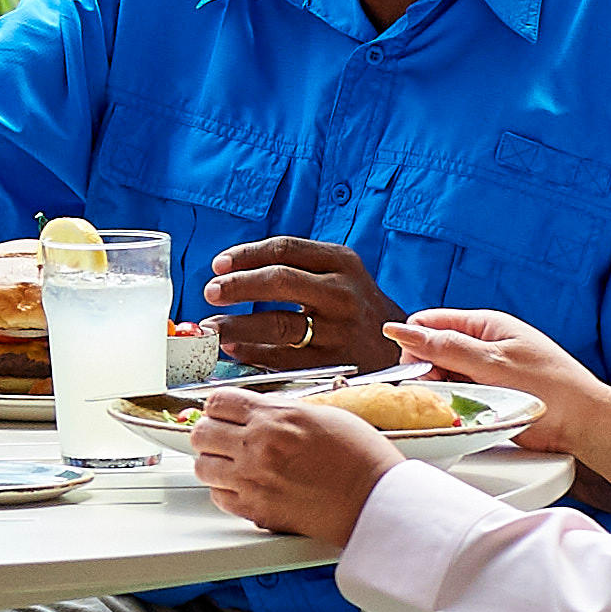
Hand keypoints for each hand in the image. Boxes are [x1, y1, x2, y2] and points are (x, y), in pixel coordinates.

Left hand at [189, 389, 400, 543]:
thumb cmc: (361, 457)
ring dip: (214, 464)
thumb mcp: (323, 414)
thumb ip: (282, 411)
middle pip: (201, 433)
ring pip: (203, 467)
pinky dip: (225, 492)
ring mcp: (253, 480)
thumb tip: (259, 411)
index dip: (219, 407)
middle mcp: (257, 446)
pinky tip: (243, 487)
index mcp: (274, 417)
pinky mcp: (257, 510)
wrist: (376, 500)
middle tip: (223, 439)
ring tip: (232, 465)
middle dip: (210, 434)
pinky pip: (218, 498)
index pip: (218, 402)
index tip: (224, 414)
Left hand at [201, 235, 408, 372]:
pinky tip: (235, 350)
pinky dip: (254, 353)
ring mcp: (340, 329)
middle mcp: (343, 292)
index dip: (245, 255)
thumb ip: (295, 268)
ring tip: (213, 328)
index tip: (217, 265)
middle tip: (210, 292)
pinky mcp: (335, 362)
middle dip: (238, 286)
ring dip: (237, 326)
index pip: (284, 249)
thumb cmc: (353, 307)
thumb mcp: (337, 274)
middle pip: (279, 281)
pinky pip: (285, 358)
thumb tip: (230, 273)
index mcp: (341, 262)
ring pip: (279, 324)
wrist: (400, 348)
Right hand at [393, 308, 610, 492]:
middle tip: (440, 394)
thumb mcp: (493, 363)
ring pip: (445, 378)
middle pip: (433, 352)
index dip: (414, 345)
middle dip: (428, 372)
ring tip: (459, 407)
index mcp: (486, 326)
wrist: (587, 424)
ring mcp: (488, 372)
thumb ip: (446, 347)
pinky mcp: (493, 397)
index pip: (429, 323)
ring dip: (442, 393)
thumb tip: (400, 329)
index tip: (415, 371)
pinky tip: (465, 416)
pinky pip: (460, 397)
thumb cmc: (551, 388)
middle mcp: (485, 346)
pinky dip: (456, 407)